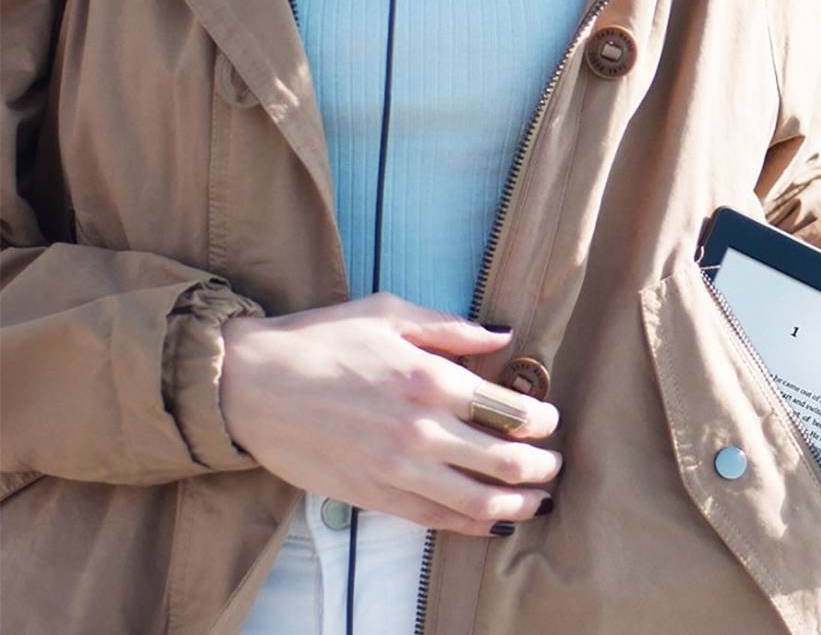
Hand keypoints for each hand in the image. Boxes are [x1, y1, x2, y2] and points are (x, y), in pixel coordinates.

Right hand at [219, 293, 561, 536]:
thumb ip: (451, 328)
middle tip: (553, 464)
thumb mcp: (389, 312)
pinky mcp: (375, 496)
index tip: (548, 419)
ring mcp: (399, 468)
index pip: (511, 410)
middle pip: (506, 461)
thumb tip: (502, 336)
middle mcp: (422, 428)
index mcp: (431, 378)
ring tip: (538, 501)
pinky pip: (437, 520)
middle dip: (541, 466)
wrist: (249, 383)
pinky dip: (474, 526)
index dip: (542, 420)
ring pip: (479, 501)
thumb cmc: (319, 340)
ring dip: (520, 504)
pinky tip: (494, 522)